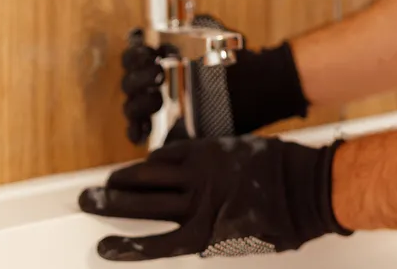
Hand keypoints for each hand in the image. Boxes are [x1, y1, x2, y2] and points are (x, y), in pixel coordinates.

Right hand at [79, 136, 350, 259]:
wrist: (309, 188)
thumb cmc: (285, 221)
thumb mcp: (243, 242)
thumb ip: (211, 236)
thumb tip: (186, 230)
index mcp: (208, 233)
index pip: (156, 244)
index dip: (127, 247)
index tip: (106, 248)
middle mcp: (201, 202)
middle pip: (145, 205)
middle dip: (112, 204)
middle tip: (87, 200)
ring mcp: (206, 172)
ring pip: (154, 175)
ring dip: (128, 178)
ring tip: (108, 181)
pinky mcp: (215, 149)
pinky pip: (177, 153)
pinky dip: (158, 158)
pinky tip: (147, 161)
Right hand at [121, 21, 310, 143]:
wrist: (247, 88)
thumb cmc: (225, 58)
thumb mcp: (213, 37)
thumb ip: (198, 28)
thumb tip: (194, 17)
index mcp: (155, 56)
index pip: (133, 54)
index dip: (136, 54)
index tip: (151, 54)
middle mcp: (148, 80)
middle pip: (129, 80)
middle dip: (139, 77)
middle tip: (158, 75)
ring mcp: (150, 104)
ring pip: (130, 106)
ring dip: (140, 103)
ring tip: (159, 100)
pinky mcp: (156, 127)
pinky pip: (136, 131)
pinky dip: (135, 131)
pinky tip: (142, 133)